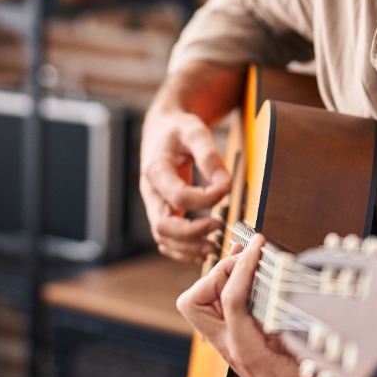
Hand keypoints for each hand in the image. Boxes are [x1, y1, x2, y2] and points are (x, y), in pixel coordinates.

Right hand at [139, 106, 230, 263]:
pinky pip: (166, 238)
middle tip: (218, 228)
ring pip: (162, 238)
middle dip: (191, 234)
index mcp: (156, 169)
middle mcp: (150, 191)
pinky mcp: (160, 210)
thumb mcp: (195, 131)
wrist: (162, 127)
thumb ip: (210, 157)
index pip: (178, 196)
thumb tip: (225, 186)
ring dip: (187, 248)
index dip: (205, 200)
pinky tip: (202, 250)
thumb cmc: (179, 128)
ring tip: (213, 248)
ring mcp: (153, 203)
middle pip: (162, 225)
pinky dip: (182, 250)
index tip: (226, 192)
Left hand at [177, 235, 376, 376]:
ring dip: (218, 279)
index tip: (260, 245)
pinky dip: (229, 286)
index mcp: (250, 354)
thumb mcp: (319, 355)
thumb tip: (318, 281)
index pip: (231, 301)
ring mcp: (229, 348)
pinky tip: (252, 273)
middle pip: (193, 301)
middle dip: (216, 274)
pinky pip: (218, 309)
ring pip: (199, 305)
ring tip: (247, 260)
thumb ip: (311, 323)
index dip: (242, 268)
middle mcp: (231, 350)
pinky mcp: (235, 343)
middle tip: (247, 259)